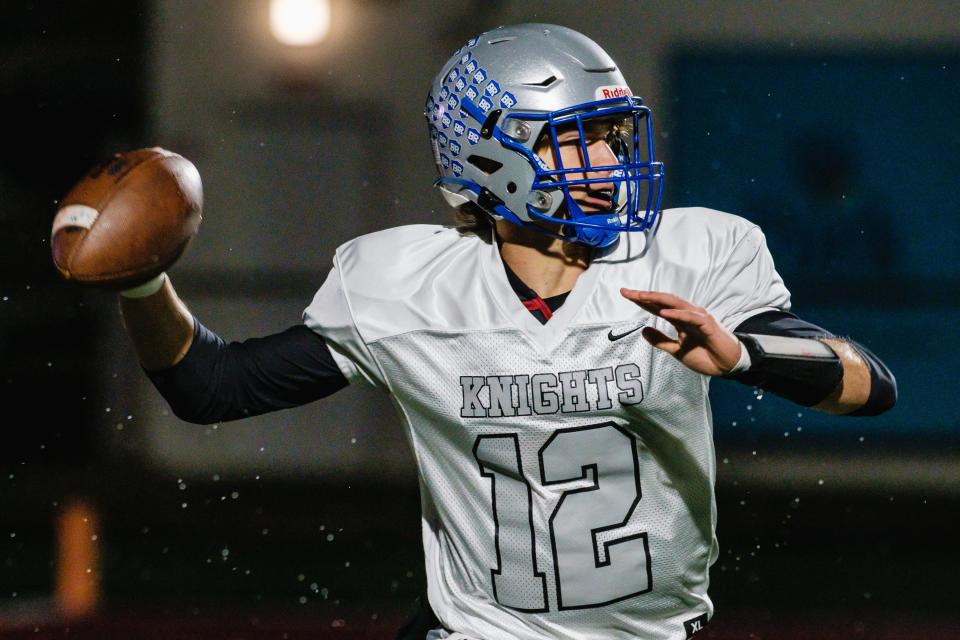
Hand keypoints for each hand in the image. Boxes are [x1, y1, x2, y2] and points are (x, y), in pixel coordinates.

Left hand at [620, 289, 740, 375]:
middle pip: (663, 301)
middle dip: (644, 296)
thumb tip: (643, 330)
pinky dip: (678, 313)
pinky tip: (664, 312)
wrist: (726, 366)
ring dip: (658, 299)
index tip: (625, 294)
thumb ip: (660, 340)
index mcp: (679, 319)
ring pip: (676, 304)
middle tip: (627, 291)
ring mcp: (698, 318)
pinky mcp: (708, 325)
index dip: (641, 301)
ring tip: (641, 296)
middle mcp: (687, 314)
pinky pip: (691, 317)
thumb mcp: (676, 350)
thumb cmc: (705, 356)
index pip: (657, 306)